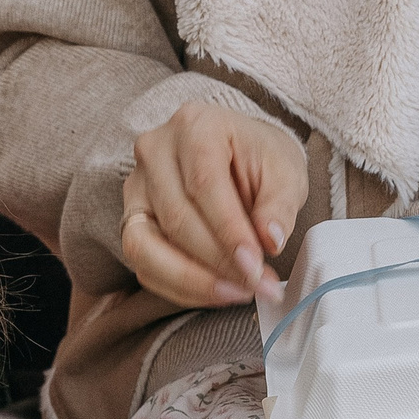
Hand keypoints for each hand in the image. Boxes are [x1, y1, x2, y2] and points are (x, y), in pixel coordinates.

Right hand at [121, 102, 308, 307]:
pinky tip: (216, 291)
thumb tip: (270, 240)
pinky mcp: (133, 219)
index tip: (255, 264)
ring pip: (146, 246)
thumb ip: (280, 204)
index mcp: (195, 126)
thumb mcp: (285, 170)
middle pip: (176, 218)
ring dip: (192, 281)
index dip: (229, 232)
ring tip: (236, 292)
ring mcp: (137, 187)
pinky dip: (180, 288)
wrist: (238, 153)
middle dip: (217, 262)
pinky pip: (144, 265)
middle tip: (256, 284)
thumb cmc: (258, 157)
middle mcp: (155, 152)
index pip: (204, 184)